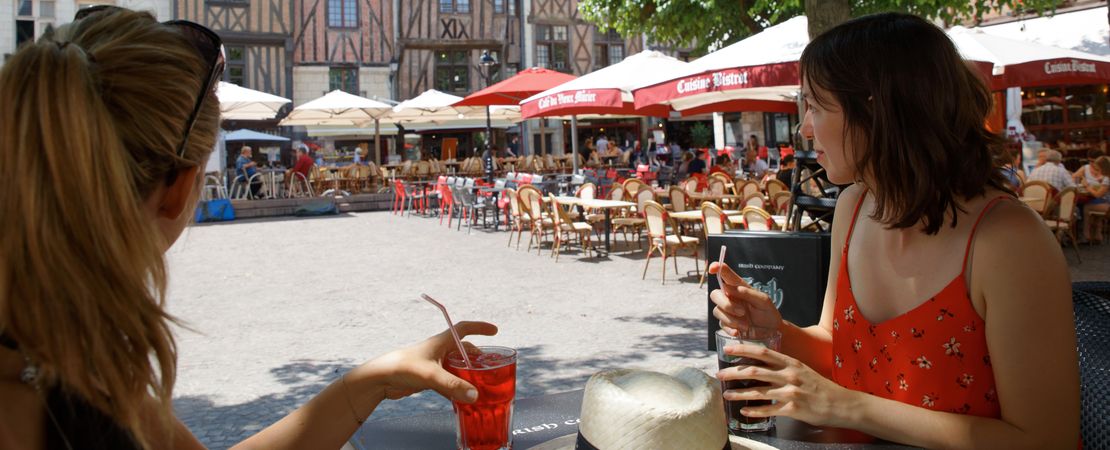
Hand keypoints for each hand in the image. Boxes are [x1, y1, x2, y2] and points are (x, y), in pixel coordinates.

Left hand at [357, 321, 497, 403]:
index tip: (494, 331)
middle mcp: (439, 351)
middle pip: (464, 350)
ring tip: (480, 384)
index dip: (480, 327)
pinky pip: (448, 382)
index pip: (464, 329)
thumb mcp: (431, 375)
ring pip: (457, 367)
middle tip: (490, 366)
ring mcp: (434, 365)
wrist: (380, 379)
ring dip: (468, 375)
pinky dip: (456, 389)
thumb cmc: (402, 367)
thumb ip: (453, 385)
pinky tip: (462, 399)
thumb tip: (475, 395)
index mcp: (441, 342)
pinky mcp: (428, 379)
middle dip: (477, 357)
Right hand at [708, 262, 782, 336]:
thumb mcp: (763, 300)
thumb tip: (730, 288)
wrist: (772, 330)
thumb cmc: (768, 312)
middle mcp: (730, 297)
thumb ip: (748, 292)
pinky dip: (730, 329)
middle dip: (726, 304)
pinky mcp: (727, 324)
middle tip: (742, 312)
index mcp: (738, 287)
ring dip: (731, 319)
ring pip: (717, 311)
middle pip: (715, 294)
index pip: (725, 275)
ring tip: (746, 325)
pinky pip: (721, 325)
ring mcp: (727, 311)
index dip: (717, 268)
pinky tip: (739, 332)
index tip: (713, 268)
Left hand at [717, 343, 857, 427]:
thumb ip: (782, 367)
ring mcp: (791, 393)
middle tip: (719, 374)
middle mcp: (790, 375)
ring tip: (726, 394)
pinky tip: (744, 411)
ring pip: (758, 392)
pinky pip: (769, 410)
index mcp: (791, 363)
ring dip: (739, 394)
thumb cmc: (820, 386)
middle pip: (755, 371)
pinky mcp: (793, 410)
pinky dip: (754, 411)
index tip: (728, 349)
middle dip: (733, 373)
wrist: (841, 403)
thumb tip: (760, 365)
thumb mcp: (802, 370)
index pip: (763, 352)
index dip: (743, 349)